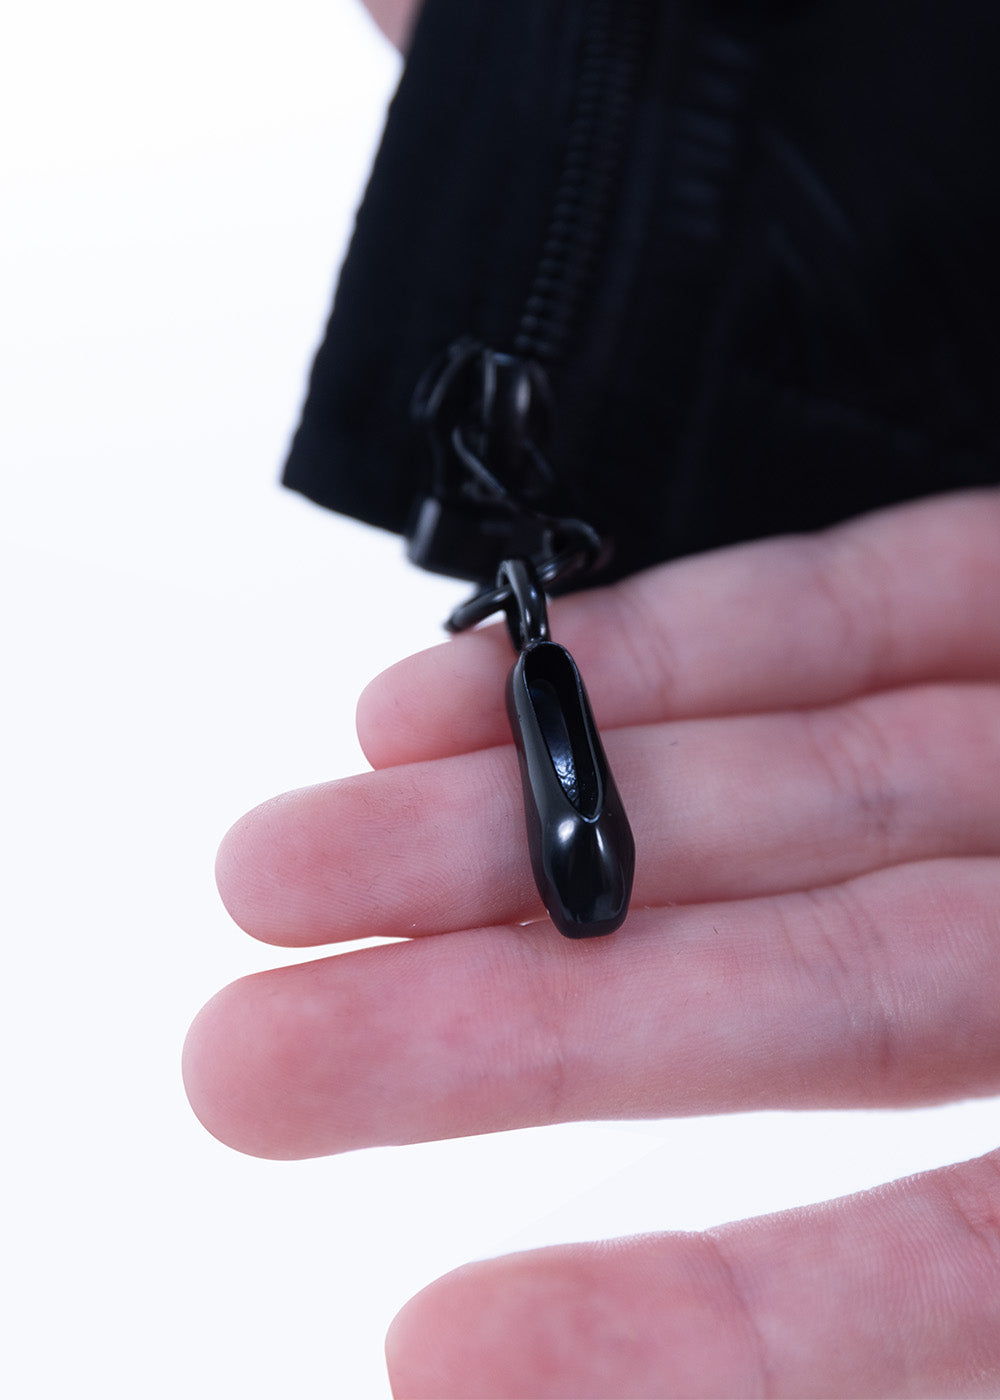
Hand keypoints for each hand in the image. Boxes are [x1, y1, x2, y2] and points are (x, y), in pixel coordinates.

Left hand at [184, 489, 999, 1397]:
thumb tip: (947, 1340)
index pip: (939, 1274)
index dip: (721, 1327)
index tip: (446, 1351)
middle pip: (783, 996)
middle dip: (516, 1026)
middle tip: (258, 1064)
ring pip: (761, 801)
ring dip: (511, 829)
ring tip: (285, 872)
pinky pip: (838, 619)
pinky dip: (652, 658)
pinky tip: (438, 705)